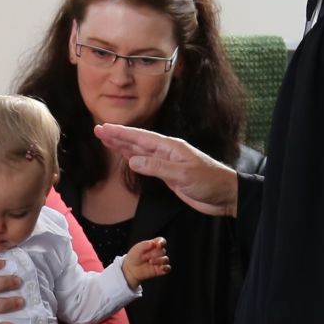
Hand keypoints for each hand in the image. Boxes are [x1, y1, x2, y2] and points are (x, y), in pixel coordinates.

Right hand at [95, 125, 238, 217]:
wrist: (226, 195)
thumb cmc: (209, 182)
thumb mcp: (183, 174)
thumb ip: (157, 166)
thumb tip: (133, 161)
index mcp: (170, 147)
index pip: (140, 137)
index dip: (121, 133)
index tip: (104, 128)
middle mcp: (167, 151)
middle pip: (137, 141)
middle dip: (117, 136)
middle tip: (98, 130)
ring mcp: (167, 162)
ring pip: (139, 151)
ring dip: (122, 145)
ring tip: (105, 139)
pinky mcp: (168, 174)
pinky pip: (146, 163)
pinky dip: (133, 158)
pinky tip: (125, 155)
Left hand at [123, 237, 170, 288]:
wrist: (130, 268)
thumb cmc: (134, 256)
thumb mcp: (137, 248)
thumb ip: (145, 245)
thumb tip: (153, 243)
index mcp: (154, 245)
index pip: (162, 241)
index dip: (162, 242)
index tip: (158, 245)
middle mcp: (158, 252)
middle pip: (162, 251)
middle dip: (153, 254)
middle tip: (143, 257)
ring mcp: (160, 261)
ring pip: (165, 259)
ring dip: (158, 260)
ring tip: (150, 262)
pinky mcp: (160, 270)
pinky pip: (167, 268)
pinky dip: (166, 268)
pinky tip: (161, 268)